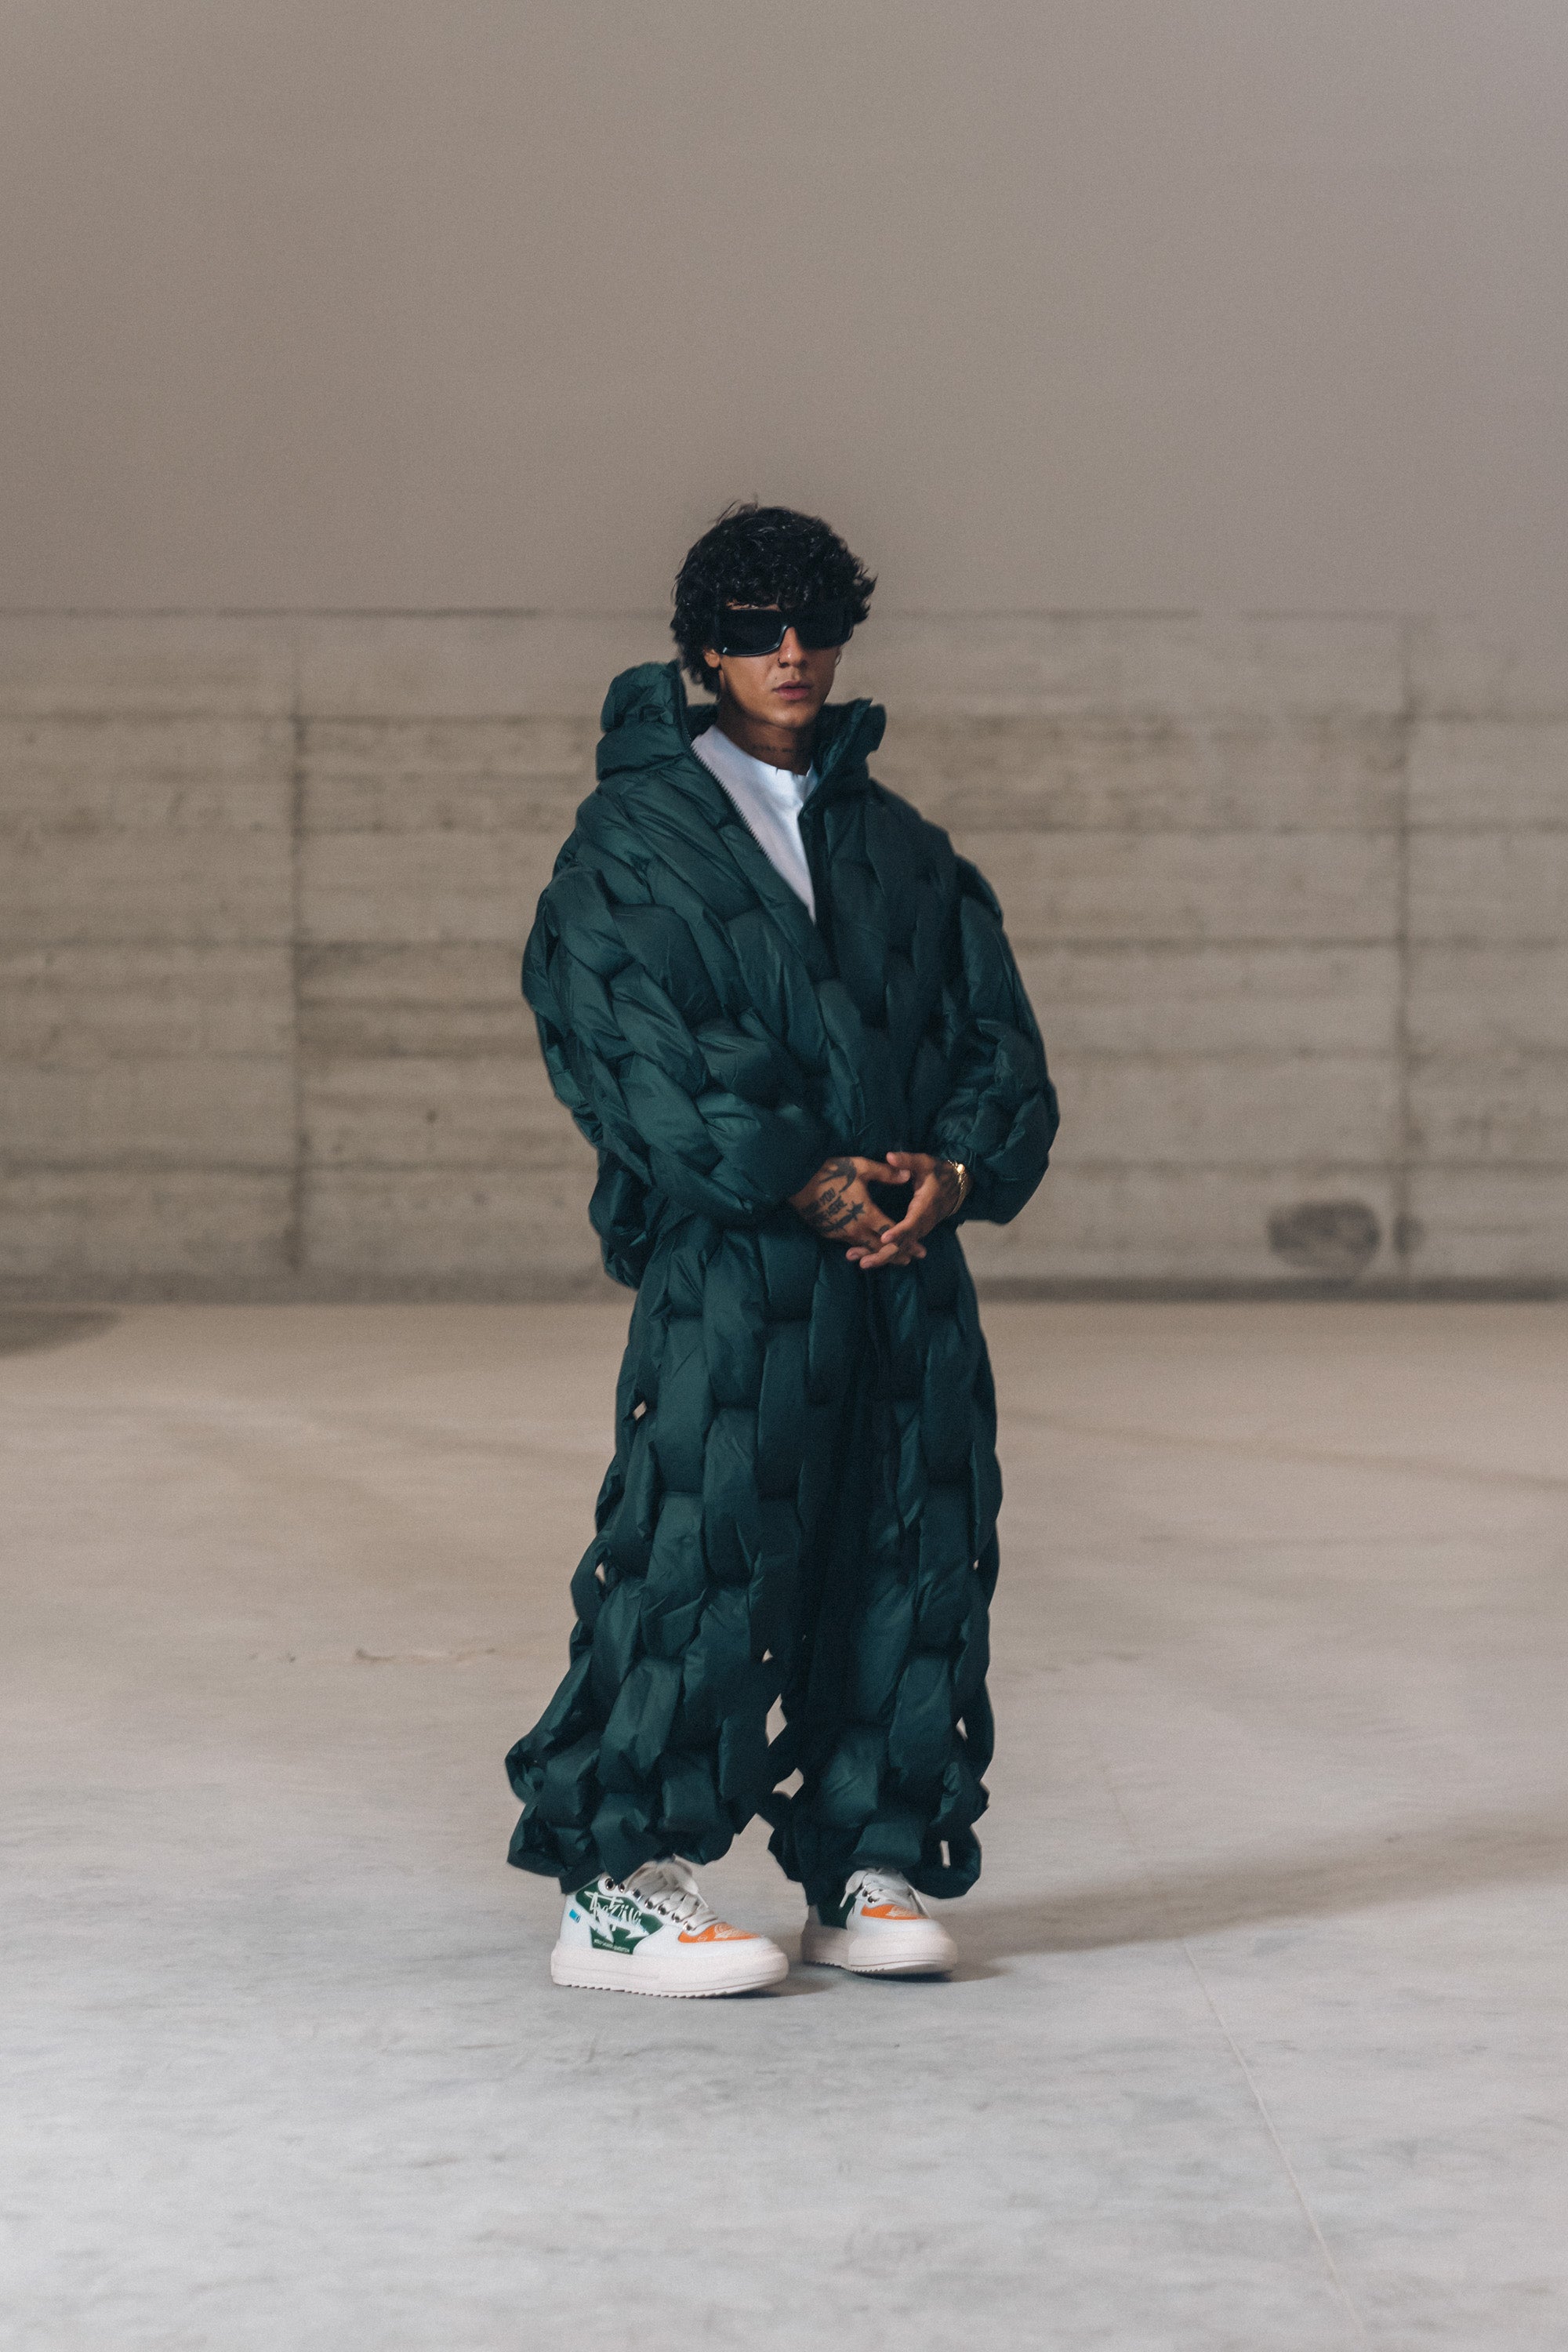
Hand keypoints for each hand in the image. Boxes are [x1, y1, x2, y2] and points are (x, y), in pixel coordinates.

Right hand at [788, 1155, 913, 1261]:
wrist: (798, 1181)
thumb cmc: (832, 1172)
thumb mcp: (861, 1167)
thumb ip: (885, 1173)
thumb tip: (907, 1175)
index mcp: (867, 1214)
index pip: (892, 1233)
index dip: (908, 1243)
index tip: (921, 1250)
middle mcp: (855, 1229)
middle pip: (880, 1248)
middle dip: (897, 1255)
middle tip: (911, 1260)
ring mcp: (841, 1233)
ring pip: (864, 1249)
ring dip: (879, 1254)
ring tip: (892, 1257)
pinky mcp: (829, 1233)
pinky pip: (850, 1244)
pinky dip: (862, 1248)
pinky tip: (866, 1249)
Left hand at [844, 1151, 963, 1271]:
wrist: (955, 1186)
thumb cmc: (937, 1173)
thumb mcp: (924, 1163)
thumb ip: (907, 1161)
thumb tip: (889, 1156)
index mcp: (924, 1208)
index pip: (911, 1224)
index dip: (898, 1232)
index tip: (884, 1238)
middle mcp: (922, 1224)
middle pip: (903, 1245)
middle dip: (884, 1254)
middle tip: (863, 1262)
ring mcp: (918, 1230)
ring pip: (900, 1249)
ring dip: (881, 1257)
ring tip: (860, 1262)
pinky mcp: (913, 1233)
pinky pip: (900, 1247)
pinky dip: (885, 1253)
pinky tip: (866, 1257)